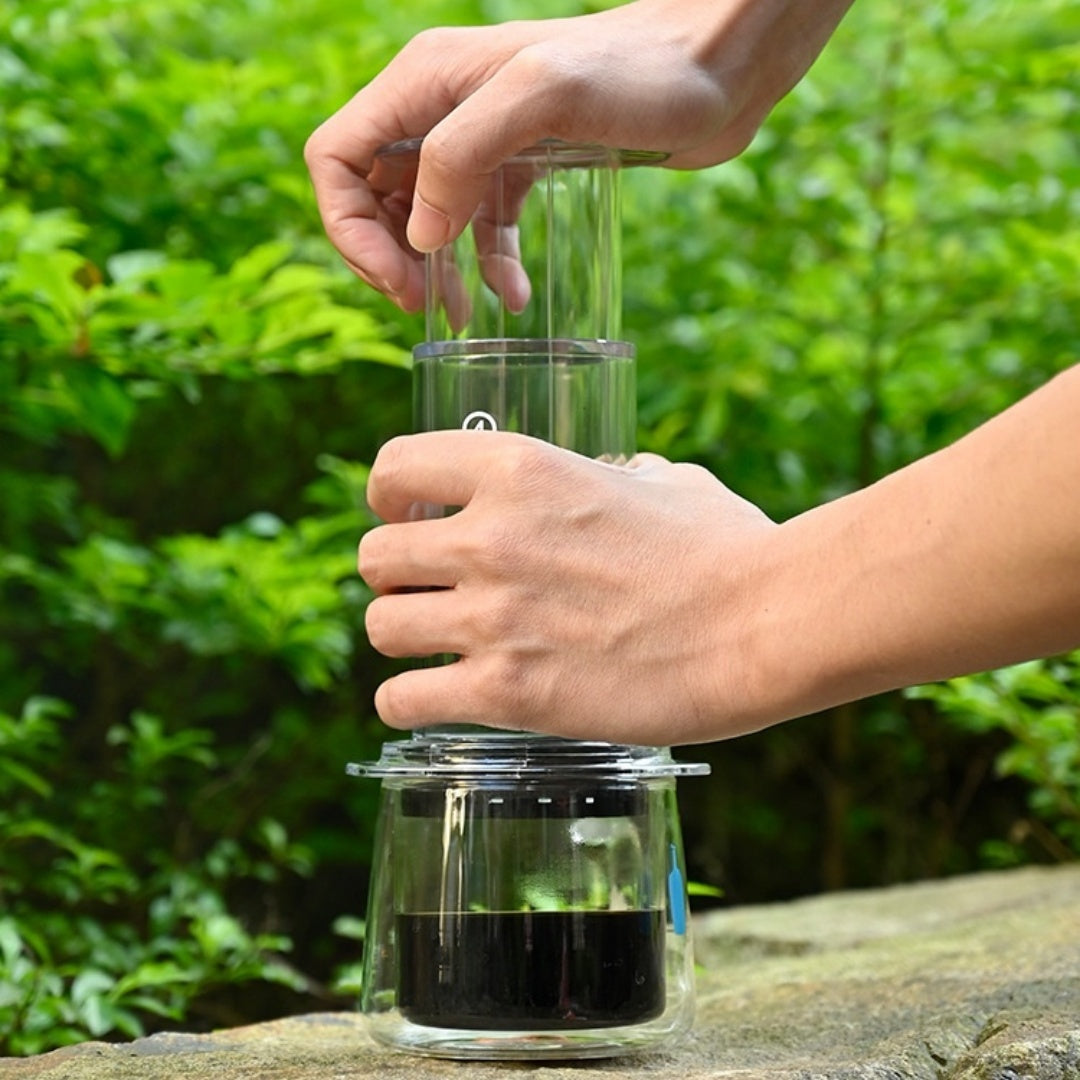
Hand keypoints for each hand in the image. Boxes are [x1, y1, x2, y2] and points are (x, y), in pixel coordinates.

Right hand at [305, 0, 854, 307]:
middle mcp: (444, 108)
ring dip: (435, 270)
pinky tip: (512, 295)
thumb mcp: (543, 97)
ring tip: (462, 316)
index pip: (338, 156)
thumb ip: (464, 152)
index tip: (398, 279)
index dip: (350, 227)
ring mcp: (484, 139)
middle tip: (424, 306)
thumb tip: (420, 233)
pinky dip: (489, 263)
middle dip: (388, 256)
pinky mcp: (525, 166)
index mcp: (426, 81)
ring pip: (427, 215)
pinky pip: (484, 224)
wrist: (715, 71)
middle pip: (374, 192)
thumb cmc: (637, 72)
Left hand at [358, 431, 776, 745]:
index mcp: (520, 471)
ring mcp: (493, 618)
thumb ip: (619, 474)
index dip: (389, 496)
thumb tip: (616, 476)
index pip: (394, 468)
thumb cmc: (727, 549)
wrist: (763, 623)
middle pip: (374, 556)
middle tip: (430, 592)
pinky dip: (405, 704)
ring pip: (379, 628)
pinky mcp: (507, 693)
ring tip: (436, 647)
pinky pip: (402, 701)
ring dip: (401, 638)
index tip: (407, 516)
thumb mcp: (666, 481)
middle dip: (395, 577)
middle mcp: (490, 539)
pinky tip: (432, 699)